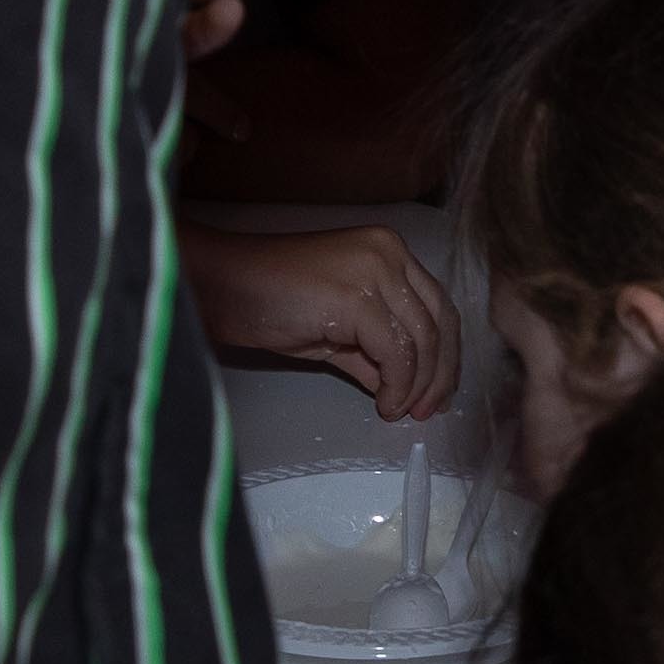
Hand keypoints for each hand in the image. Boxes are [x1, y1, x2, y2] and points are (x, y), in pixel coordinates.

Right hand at [184, 217, 459, 421]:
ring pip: (423, 339)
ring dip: (418, 385)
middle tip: (426, 412)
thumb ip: (372, 354)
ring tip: (399, 412)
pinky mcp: (358, 296)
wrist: (220, 286)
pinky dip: (397, 385)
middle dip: (440, 374)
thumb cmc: (266, 303)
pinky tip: (383, 404)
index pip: (437, 306)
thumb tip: (400, 390)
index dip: (443, 356)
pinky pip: (396, 352)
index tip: (432, 396)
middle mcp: (390, 252)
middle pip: (441, 321)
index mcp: (388, 251)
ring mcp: (376, 269)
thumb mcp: (334, 332)